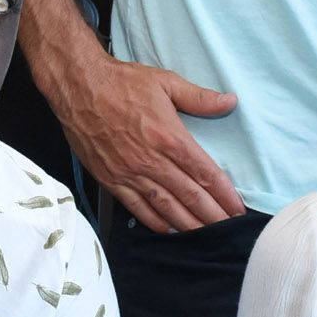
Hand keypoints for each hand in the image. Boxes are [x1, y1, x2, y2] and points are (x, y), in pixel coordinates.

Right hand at [40, 48, 242, 232]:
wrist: (78, 87)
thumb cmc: (122, 82)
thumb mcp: (166, 82)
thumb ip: (199, 97)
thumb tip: (230, 101)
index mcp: (169, 137)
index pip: (205, 172)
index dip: (224, 193)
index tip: (238, 208)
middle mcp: (152, 160)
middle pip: (190, 195)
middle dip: (213, 215)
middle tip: (230, 229)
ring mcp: (130, 173)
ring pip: (166, 206)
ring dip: (189, 223)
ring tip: (207, 235)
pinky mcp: (111, 179)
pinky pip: (137, 207)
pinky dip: (155, 221)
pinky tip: (170, 229)